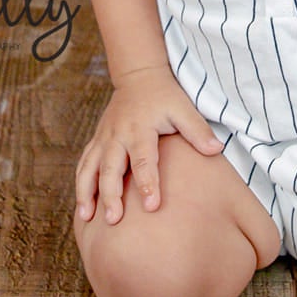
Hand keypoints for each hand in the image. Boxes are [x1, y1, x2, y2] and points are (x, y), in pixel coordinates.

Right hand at [74, 65, 222, 226]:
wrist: (139, 76)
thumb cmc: (164, 96)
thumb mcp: (183, 108)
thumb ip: (197, 130)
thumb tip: (216, 150)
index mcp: (140, 128)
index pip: (143, 160)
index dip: (147, 183)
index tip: (151, 206)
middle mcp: (117, 135)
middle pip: (110, 169)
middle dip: (110, 195)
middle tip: (113, 220)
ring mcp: (103, 138)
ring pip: (90, 168)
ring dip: (86, 193)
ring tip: (86, 218)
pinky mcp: (96, 141)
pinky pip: (84, 164)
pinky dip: (80, 184)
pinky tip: (82, 206)